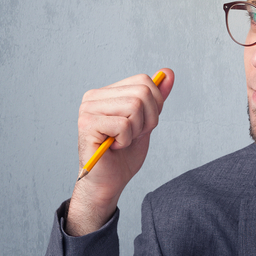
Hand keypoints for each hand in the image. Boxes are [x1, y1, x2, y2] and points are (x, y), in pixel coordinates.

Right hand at [66, 69, 173, 234]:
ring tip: (121, 141)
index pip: (143, 81)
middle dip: (147, 119)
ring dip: (136, 130)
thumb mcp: (147, 122)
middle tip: (131, 136)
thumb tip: (168, 72)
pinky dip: (126, 140)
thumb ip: (156, 98)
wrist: (109, 183)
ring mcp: (88, 109)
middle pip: (142, 92)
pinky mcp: (87, 124)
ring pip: (134, 107)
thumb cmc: (124, 155)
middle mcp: (93, 97)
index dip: (154, 105)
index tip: (141, 125)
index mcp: (106, 92)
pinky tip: (114, 147)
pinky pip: (124, 124)